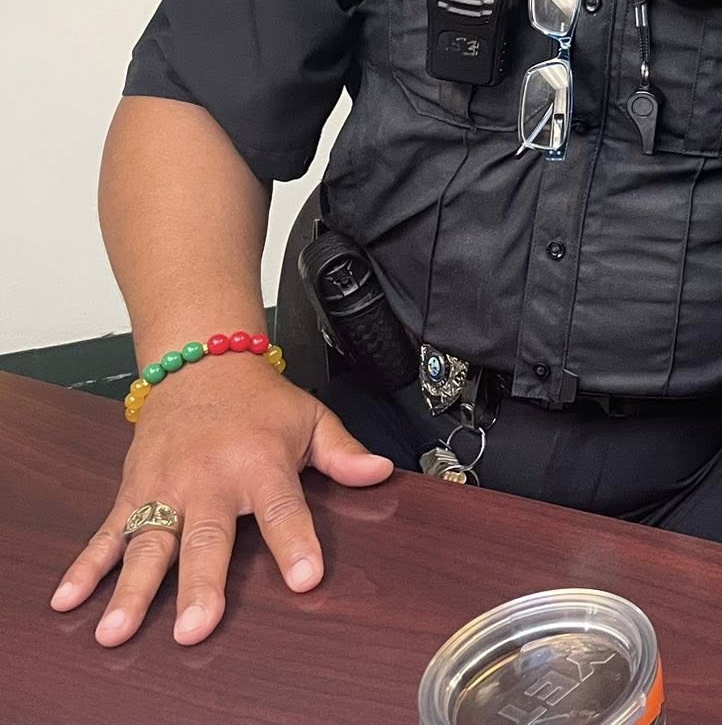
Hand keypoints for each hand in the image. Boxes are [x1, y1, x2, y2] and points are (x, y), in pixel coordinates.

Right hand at [49, 357, 392, 646]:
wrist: (201, 363)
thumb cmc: (259, 401)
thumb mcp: (311, 419)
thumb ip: (343, 454)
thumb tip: (381, 472)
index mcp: (260, 464)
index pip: (284, 509)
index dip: (296, 543)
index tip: (305, 578)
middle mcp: (209, 479)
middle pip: (206, 538)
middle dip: (200, 584)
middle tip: (195, 626)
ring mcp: (166, 488)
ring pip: (149, 543)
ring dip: (133, 588)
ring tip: (118, 628)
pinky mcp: (134, 492)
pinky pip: (107, 533)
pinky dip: (86, 567)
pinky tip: (70, 599)